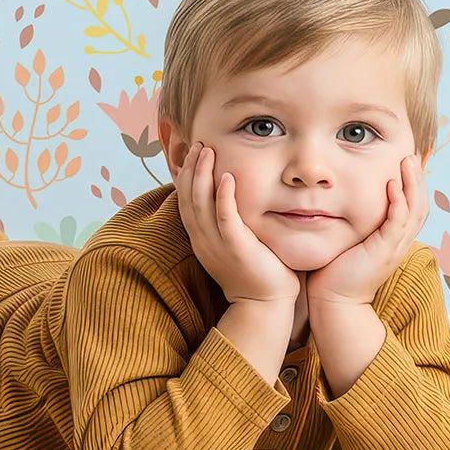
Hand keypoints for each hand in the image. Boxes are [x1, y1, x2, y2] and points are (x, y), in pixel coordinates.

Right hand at [171, 139, 302, 306]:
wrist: (264, 305)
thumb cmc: (256, 271)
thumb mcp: (234, 243)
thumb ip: (228, 221)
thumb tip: (230, 195)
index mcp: (200, 238)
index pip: (185, 200)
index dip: (186, 174)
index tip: (193, 152)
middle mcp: (203, 240)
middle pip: (188, 197)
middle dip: (190, 168)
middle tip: (197, 144)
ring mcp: (217, 245)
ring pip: (200, 204)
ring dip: (202, 175)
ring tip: (206, 151)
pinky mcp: (236, 249)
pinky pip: (225, 219)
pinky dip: (224, 197)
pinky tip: (228, 177)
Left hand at [306, 154, 427, 308]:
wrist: (333, 301)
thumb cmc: (336, 270)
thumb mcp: (351, 239)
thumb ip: (354, 221)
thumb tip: (342, 198)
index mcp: (394, 239)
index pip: (413, 207)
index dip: (414, 185)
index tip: (409, 162)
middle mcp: (399, 242)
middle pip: (420, 206)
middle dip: (418, 179)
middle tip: (412, 155)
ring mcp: (394, 248)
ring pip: (414, 211)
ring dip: (413, 184)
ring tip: (407, 161)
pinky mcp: (384, 252)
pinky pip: (397, 223)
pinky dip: (398, 203)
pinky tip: (392, 185)